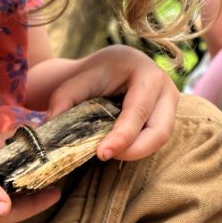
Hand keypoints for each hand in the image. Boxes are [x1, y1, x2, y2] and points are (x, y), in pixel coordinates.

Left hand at [45, 45, 178, 160]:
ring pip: (161, 139)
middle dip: (134, 150)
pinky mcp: (167, 117)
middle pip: (160, 132)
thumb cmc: (95, 73)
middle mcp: (166, 89)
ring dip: (135, 151)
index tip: (101, 154)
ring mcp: (171, 104)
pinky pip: (156, 139)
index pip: (138, 112)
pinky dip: (137, 147)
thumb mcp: (75, 82)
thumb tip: (50, 130)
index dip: (122, 137)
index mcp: (147, 75)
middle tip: (104, 156)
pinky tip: (117, 146)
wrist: (113, 66)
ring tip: (107, 149)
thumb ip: (63, 102)